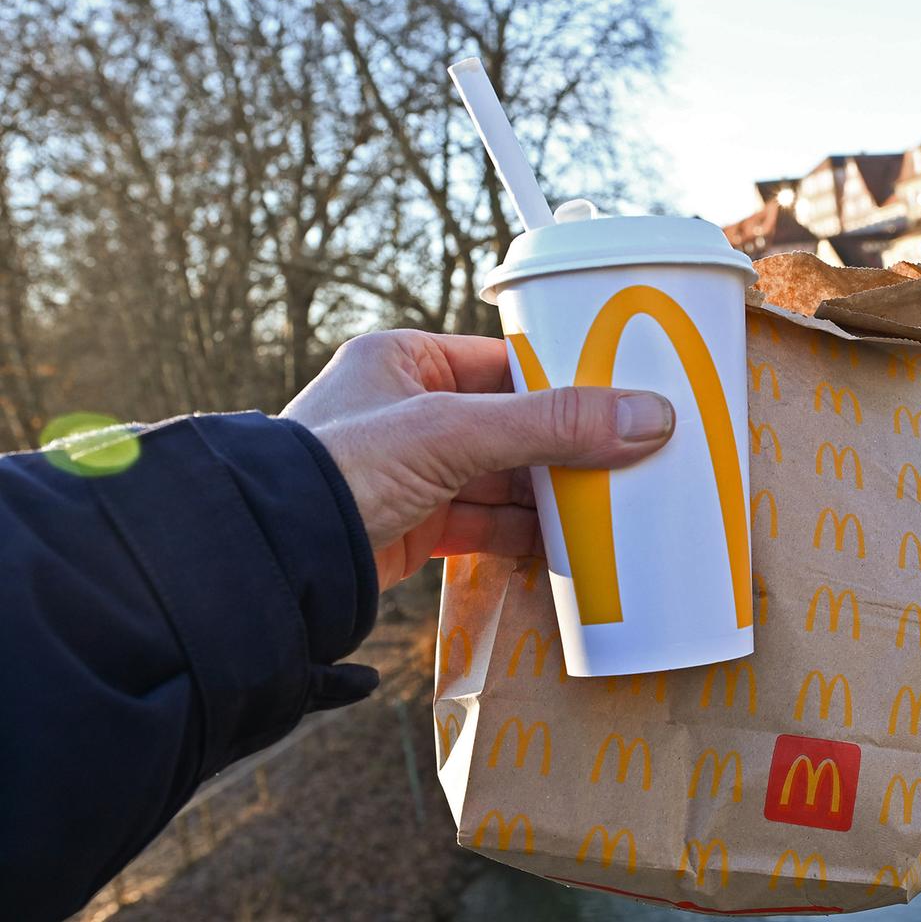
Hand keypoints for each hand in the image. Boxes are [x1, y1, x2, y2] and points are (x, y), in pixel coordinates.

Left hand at [283, 330, 673, 589]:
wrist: (267, 562)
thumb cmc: (338, 470)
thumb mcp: (451, 432)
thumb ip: (551, 423)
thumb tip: (650, 416)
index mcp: (405, 361)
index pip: (509, 363)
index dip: (569, 381)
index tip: (628, 398)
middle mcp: (407, 412)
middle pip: (515, 425)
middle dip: (569, 447)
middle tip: (636, 457)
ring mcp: (412, 473)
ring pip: (506, 479)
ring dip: (554, 496)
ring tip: (616, 505)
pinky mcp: (415, 528)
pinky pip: (488, 524)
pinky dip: (529, 535)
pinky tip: (572, 545)